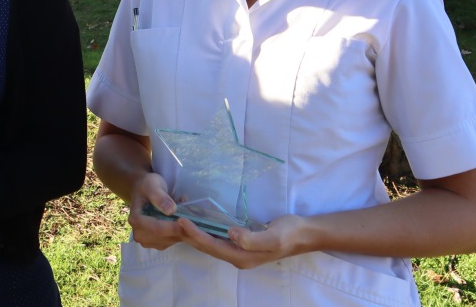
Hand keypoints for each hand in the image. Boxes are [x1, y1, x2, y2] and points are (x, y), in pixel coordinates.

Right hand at [127, 172, 188, 250]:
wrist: (144, 190)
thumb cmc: (148, 186)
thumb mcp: (153, 185)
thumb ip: (159, 197)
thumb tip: (171, 210)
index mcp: (135, 219)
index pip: (155, 229)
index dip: (172, 227)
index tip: (187, 220)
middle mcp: (139, 233)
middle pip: (162, 237)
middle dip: (178, 229)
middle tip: (190, 216)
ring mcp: (148, 240)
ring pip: (169, 241)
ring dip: (181, 230)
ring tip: (186, 215)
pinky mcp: (157, 242)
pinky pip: (172, 241)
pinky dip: (180, 232)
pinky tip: (182, 221)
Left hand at [177, 214, 309, 269]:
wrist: (305, 233)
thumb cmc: (290, 232)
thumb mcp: (274, 235)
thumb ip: (253, 239)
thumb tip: (231, 234)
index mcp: (242, 257)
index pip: (212, 246)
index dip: (195, 234)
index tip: (180, 221)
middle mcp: (237, 257)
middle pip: (206, 246)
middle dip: (188, 234)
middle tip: (171, 218)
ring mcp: (238, 251)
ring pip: (210, 242)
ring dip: (194, 232)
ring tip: (178, 218)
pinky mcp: (240, 243)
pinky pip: (217, 237)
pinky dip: (205, 228)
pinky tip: (197, 218)